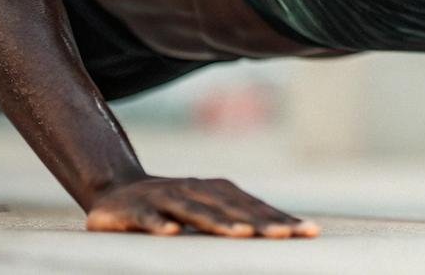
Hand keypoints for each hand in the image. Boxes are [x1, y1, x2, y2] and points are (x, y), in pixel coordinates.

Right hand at [85, 176, 320, 237]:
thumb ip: (238, 219)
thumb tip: (284, 232)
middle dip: (261, 222)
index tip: (309, 233)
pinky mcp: (136, 209)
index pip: (255, 207)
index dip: (281, 219)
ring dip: (219, 222)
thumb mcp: (207, 210)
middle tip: (287, 235)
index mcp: (217, 191)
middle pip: (233, 208)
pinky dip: (161, 224)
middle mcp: (196, 189)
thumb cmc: (173, 207)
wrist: (115, 192)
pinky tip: (174, 234)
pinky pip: (150, 218)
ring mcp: (166, 197)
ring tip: (242, 234)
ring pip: (196, 211)